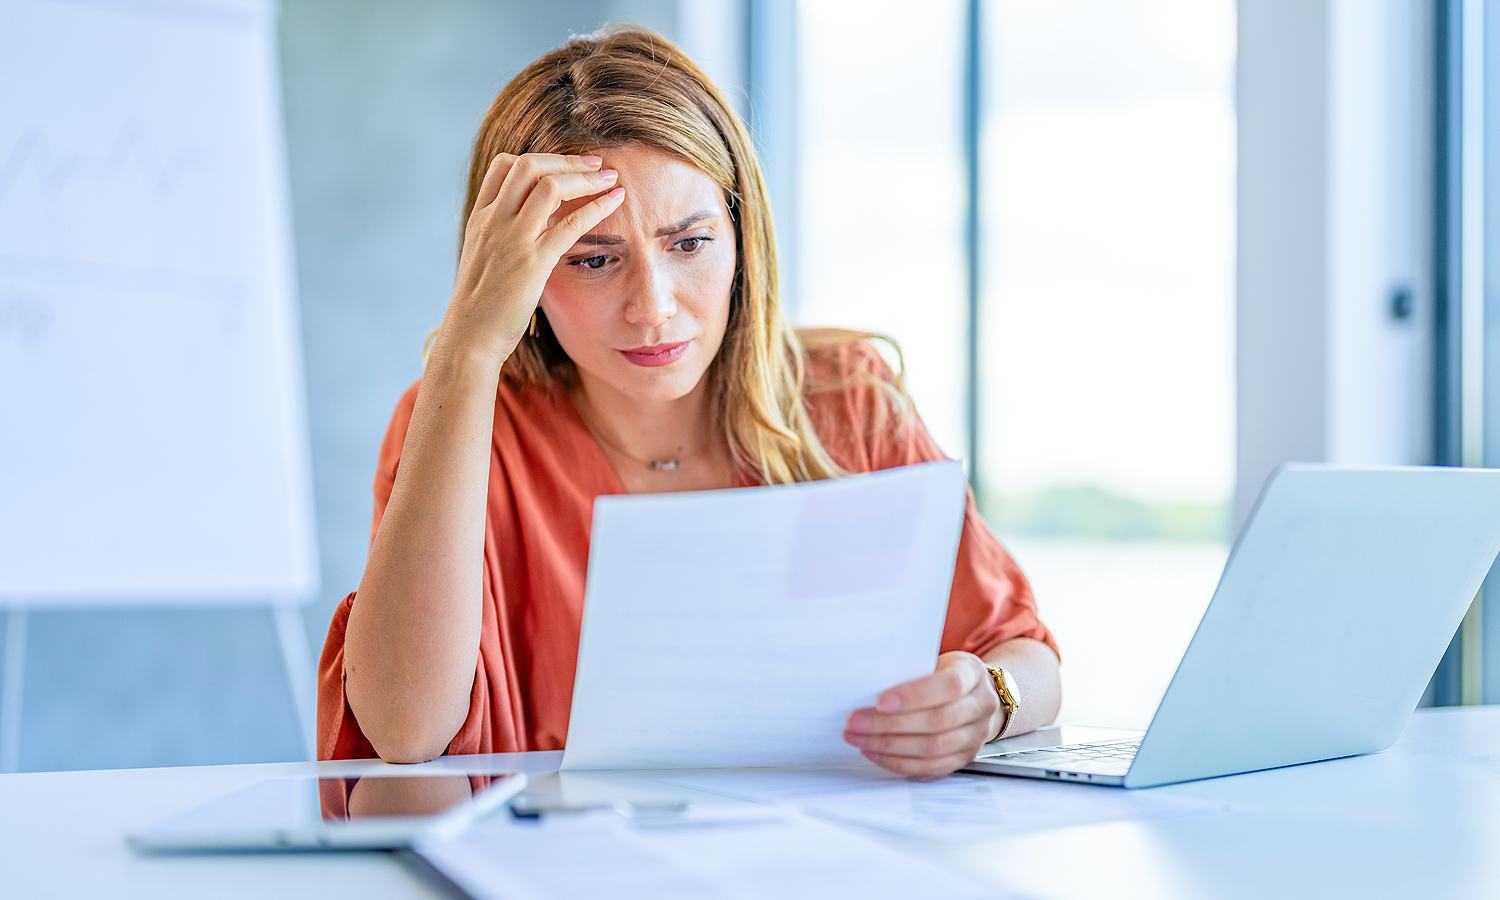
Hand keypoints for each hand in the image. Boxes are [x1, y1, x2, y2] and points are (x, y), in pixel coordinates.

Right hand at [435, 152, 624, 366]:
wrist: (469, 338)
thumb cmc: (480, 308)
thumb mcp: (485, 262)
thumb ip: (503, 238)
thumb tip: (530, 229)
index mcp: (481, 218)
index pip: (504, 165)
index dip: (538, 158)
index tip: (565, 164)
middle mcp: (494, 221)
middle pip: (528, 164)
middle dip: (566, 158)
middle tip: (595, 161)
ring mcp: (512, 240)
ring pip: (550, 186)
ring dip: (585, 176)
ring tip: (610, 176)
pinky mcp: (532, 263)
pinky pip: (570, 224)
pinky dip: (597, 206)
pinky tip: (615, 200)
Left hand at [843, 651, 1001, 777]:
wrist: (975, 693)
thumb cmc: (944, 673)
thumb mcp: (933, 660)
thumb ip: (909, 671)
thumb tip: (866, 686)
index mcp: (973, 673)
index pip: (949, 685)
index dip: (914, 695)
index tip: (880, 702)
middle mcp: (981, 705)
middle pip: (937, 721)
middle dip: (890, 725)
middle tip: (856, 723)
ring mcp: (976, 735)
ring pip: (933, 748)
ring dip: (890, 747)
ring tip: (860, 740)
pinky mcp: (965, 757)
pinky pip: (932, 767)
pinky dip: (900, 763)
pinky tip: (876, 754)